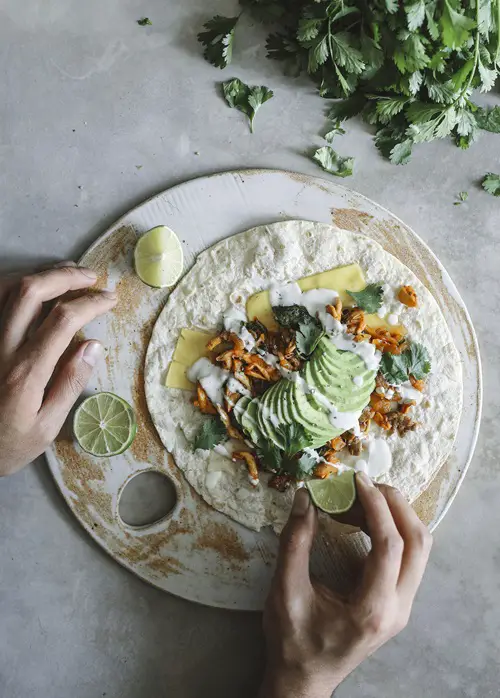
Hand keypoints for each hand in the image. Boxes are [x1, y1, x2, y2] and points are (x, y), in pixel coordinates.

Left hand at [0, 264, 116, 475]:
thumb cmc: (6, 444)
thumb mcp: (45, 427)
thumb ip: (70, 383)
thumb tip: (93, 345)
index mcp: (25, 372)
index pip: (63, 320)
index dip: (91, 302)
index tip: (110, 299)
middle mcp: (0, 348)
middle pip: (32, 291)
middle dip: (66, 276)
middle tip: (91, 277)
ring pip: (8, 288)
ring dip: (41, 275)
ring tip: (68, 275)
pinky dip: (16, 285)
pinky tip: (35, 288)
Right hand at [260, 473, 432, 697]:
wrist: (304, 678)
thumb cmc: (292, 641)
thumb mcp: (284, 591)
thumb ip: (294, 542)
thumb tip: (303, 497)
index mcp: (372, 609)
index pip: (390, 545)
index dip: (376, 506)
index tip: (356, 481)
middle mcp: (398, 608)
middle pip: (418, 543)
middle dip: (394, 504)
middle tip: (363, 484)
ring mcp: (402, 607)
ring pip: (420, 549)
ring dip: (397, 515)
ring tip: (362, 497)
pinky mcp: (398, 602)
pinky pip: (409, 557)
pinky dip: (393, 529)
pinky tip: (365, 518)